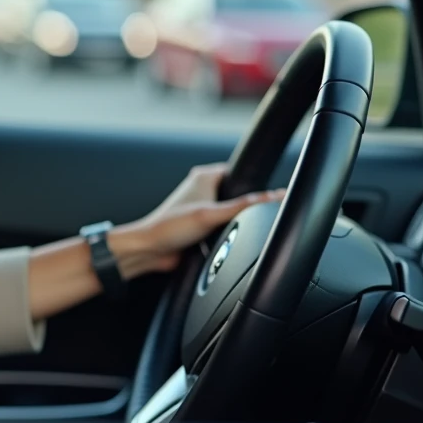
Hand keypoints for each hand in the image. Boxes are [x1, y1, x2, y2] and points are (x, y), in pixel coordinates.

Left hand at [109, 163, 285, 277]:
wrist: (150, 251)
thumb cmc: (169, 227)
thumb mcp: (212, 214)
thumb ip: (244, 206)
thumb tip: (272, 198)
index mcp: (204, 176)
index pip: (239, 172)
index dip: (254, 182)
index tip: (267, 193)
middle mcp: (202, 189)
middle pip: (238, 195)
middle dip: (244, 208)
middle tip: (245, 218)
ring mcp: (201, 209)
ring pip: (230, 214)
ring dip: (233, 223)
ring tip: (230, 230)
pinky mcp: (200, 227)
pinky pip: (222, 228)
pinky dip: (225, 234)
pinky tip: (224, 241)